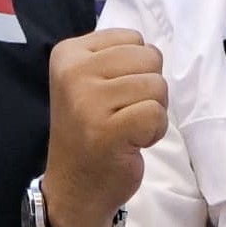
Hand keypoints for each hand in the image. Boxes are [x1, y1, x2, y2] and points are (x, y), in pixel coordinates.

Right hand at [42, 28, 166, 226]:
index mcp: (68, 53)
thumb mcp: (91, 81)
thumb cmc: (90, 131)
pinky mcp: (107, 131)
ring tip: (126, 128)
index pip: (133, 38)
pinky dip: (155, 131)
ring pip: (157, 85)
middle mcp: (73, 72)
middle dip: (147, 88)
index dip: (134, 69)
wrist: (75, 188)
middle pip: (149, 58)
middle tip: (121, 114)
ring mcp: (87, 102)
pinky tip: (132, 142)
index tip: (112, 95)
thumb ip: (117, 58)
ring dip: (152, 111)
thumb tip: (153, 50)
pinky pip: (157, 113)